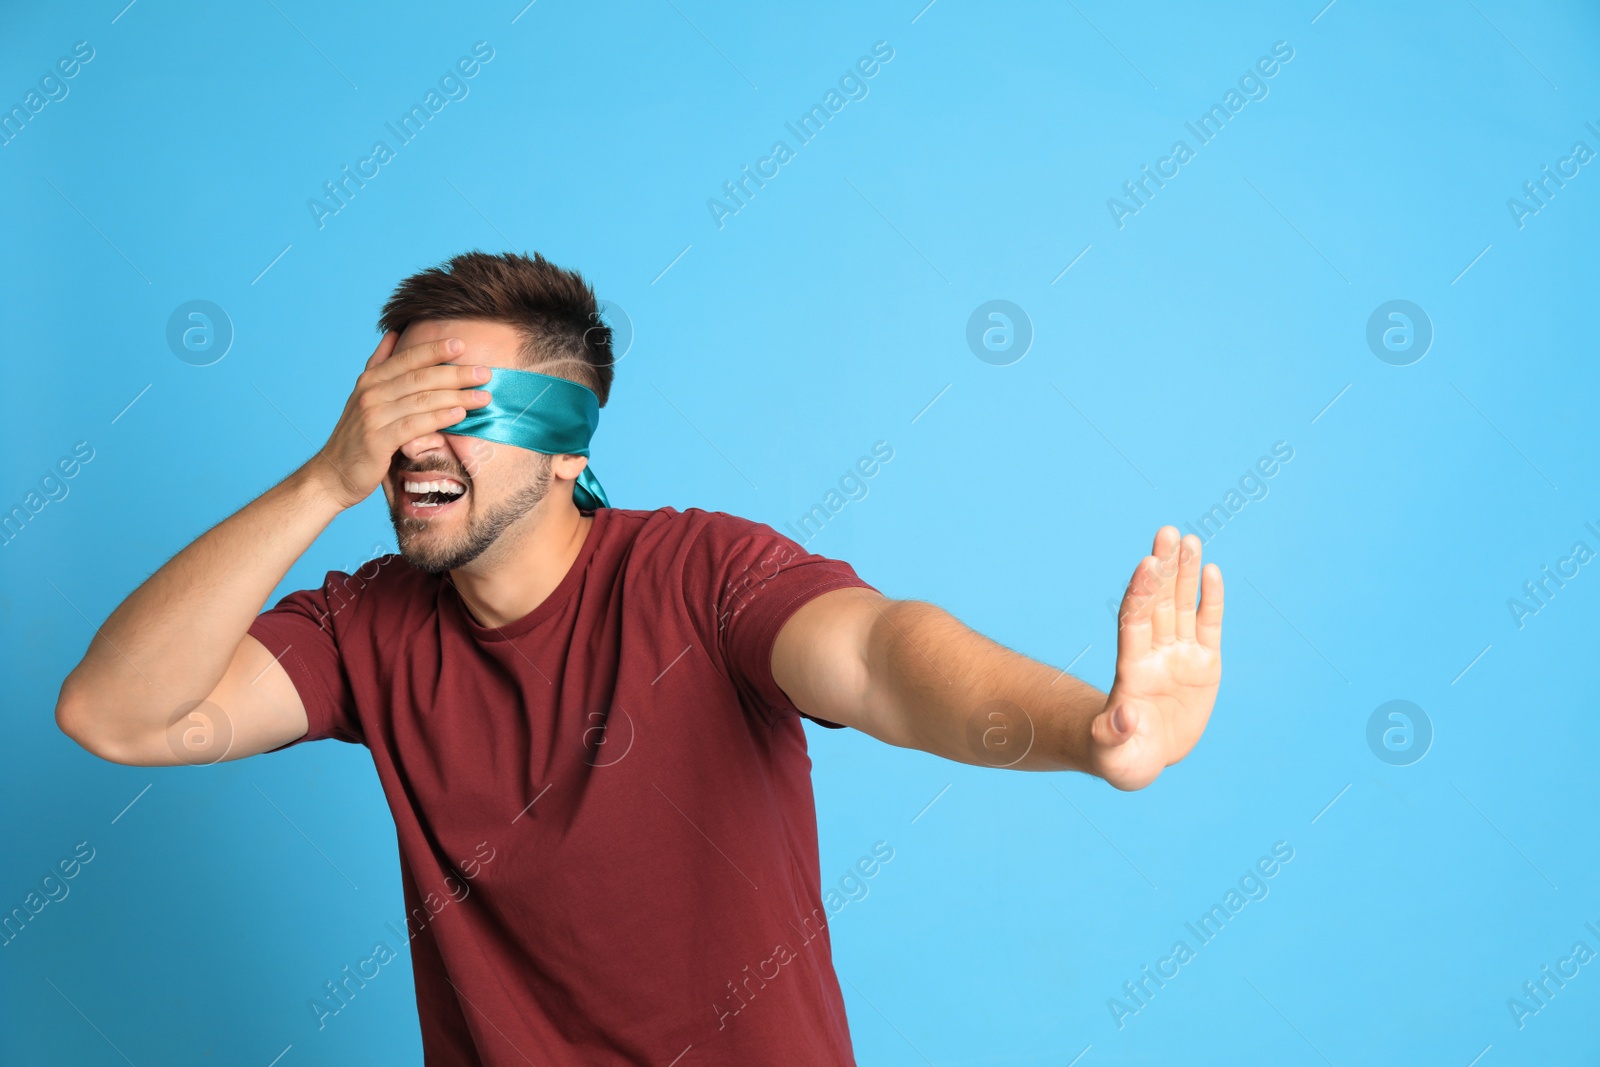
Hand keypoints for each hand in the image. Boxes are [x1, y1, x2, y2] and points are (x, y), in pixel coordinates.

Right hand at [301, 332, 492, 509]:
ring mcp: (373, 416)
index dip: (435, 349)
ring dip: (456, 396)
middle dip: (456, 373)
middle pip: (420, 377)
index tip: (462, 344)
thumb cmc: (358, 436)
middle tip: (485, 373)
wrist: (334, 474)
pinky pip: (415, 424)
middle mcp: (370, 393)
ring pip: (422, 399)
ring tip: (483, 396)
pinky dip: (439, 417)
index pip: (408, 358)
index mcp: (371, 380)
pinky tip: (460, 414)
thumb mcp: (365, 396)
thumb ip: (380, 365)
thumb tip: (394, 333)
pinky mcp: (378, 440)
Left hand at [1088, 526, 1223, 790]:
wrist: (1141, 754)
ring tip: (1188, 538)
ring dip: (1184, 573)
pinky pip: (1207, 626)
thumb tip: (1124, 715)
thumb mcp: (1112, 755)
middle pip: (1158, 604)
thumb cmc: (1120, 757)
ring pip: (1181, 606)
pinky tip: (1210, 570)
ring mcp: (1178, 656)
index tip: (1146, 564)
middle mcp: (1154, 654)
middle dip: (1163, 569)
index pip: (1135, 623)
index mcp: (1131, 671)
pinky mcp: (1203, 664)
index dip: (1141, 594)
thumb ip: (1113, 735)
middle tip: (1166, 533)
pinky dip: (1209, 600)